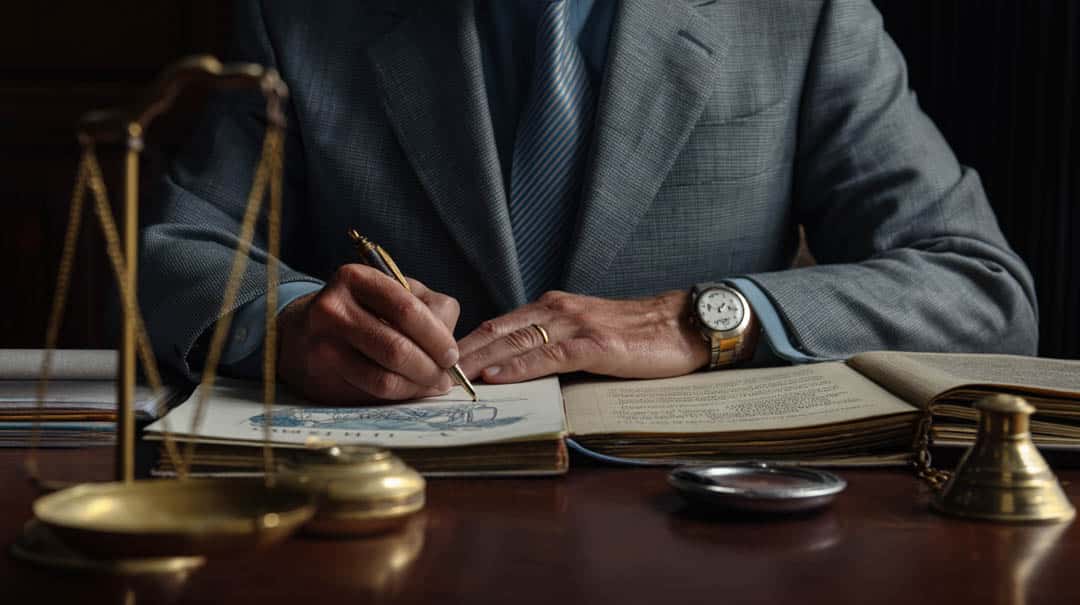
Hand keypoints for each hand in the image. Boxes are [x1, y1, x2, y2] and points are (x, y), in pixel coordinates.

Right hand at [276, 264, 460, 402]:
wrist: (304, 330)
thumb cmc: (364, 311)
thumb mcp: (395, 295)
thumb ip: (428, 312)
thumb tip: (451, 353)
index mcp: (358, 278)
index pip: (407, 309)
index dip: (437, 337)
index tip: (451, 355)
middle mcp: (334, 306)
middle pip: (397, 347)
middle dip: (430, 367)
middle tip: (444, 377)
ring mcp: (323, 341)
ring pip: (385, 375)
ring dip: (417, 385)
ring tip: (431, 385)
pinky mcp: (322, 371)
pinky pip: (371, 390)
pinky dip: (399, 393)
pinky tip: (409, 389)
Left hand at [457, 290, 709, 383]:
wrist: (683, 324)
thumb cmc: (636, 335)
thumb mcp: (586, 334)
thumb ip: (552, 344)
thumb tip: (514, 370)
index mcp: (552, 307)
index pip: (496, 325)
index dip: (462, 345)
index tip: (433, 363)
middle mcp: (557, 309)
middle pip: (495, 331)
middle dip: (457, 354)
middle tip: (424, 374)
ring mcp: (576, 325)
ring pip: (514, 341)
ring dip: (477, 362)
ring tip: (446, 379)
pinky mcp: (596, 344)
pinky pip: (549, 355)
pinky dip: (518, 366)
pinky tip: (496, 377)